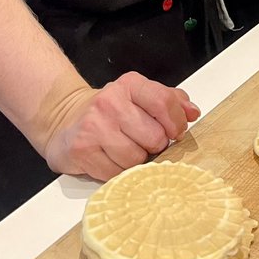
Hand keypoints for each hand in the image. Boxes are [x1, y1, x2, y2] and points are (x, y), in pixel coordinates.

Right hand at [42, 73, 200, 180]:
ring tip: (125, 149)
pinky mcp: (81, 150)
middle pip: (154, 137)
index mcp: (130, 85)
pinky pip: (115, 173)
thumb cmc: (110, 110)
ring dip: (136, 160)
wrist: (64, 117)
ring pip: (136, 158)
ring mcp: (94, 126)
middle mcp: (110, 102)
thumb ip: (169, 101)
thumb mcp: (139, 96)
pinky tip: (110, 159)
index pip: (165, 102)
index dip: (177, 123)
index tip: (177, 132)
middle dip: (155, 145)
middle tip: (144, 142)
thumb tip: (193, 112)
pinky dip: (118, 172)